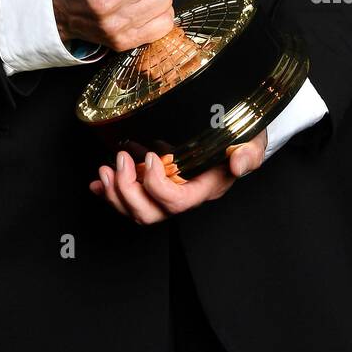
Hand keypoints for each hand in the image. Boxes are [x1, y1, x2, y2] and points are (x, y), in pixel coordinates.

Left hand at [88, 129, 267, 223]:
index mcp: (205, 188)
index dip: (158, 186)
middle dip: (128, 191)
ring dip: (115, 194)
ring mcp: (167, 193)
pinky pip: (130, 200)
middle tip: (120, 161)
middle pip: (151, 214)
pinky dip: (110, 193)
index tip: (151, 156)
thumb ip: (248, 154)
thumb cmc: (243, 140)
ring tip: (105, 171)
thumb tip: (238, 164)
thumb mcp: (252, 142)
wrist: (237, 137)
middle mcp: (184, 196)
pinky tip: (99, 183)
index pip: (177, 201)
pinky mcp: (155, 185)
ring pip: (136, 211)